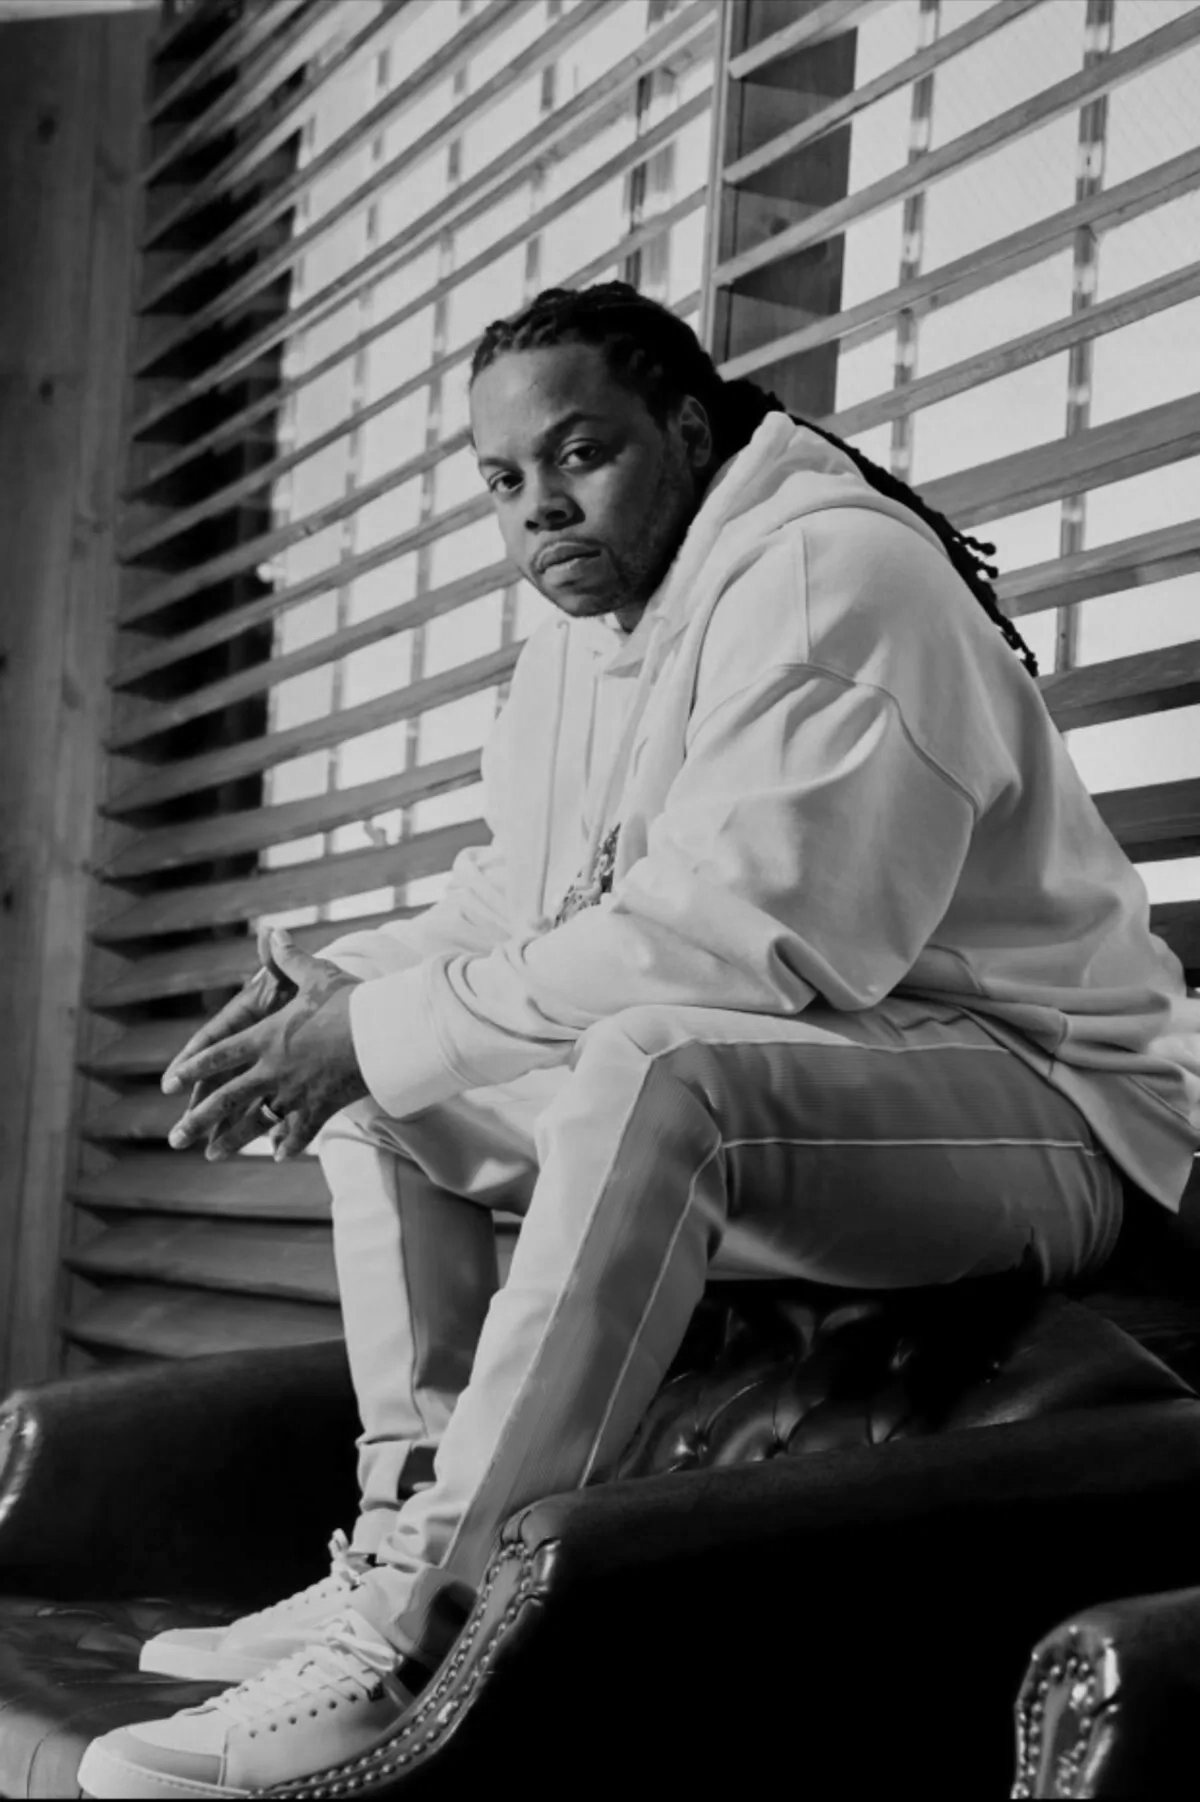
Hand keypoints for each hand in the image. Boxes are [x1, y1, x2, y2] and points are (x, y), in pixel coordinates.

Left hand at [164, 929, 368, 1161]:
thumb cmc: (351, 1001)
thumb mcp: (317, 975)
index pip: (219, 1055)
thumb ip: (289, 959)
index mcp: (266, 1037)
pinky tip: (278, 1155)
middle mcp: (272, 1069)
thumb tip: (272, 932)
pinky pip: (299, 1132)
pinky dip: (289, 1144)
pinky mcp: (320, 1108)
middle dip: (197, 1120)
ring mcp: (295, 1093)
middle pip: (226, 1098)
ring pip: (255, 1122)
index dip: (191, 1069)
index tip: (168, 1085)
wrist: (384, 1035)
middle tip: (175, 1138)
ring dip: (231, 1140)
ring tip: (211, 1154)